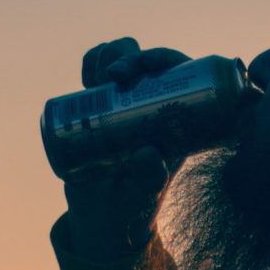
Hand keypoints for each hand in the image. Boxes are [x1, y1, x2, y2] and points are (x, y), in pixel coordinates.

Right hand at [56, 37, 191, 259]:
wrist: (103, 213)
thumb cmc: (133, 204)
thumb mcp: (144, 193)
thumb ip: (149, 179)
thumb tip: (148, 152)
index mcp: (178, 121)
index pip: (180, 76)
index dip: (165, 60)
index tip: (146, 67)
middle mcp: (154, 106)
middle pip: (150, 64)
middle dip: (132, 57)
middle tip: (115, 76)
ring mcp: (127, 103)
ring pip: (124, 61)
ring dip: (112, 56)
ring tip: (98, 77)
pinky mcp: (101, 105)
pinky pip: (98, 74)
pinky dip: (93, 63)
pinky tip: (89, 72)